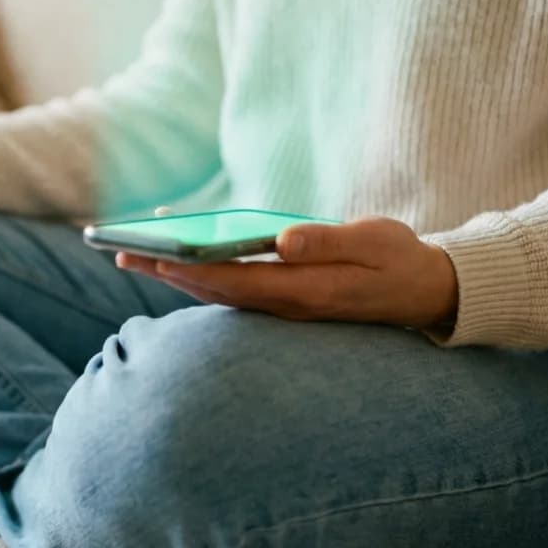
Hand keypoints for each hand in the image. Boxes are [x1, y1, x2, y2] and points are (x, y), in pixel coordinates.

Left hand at [118, 217, 457, 331]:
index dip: (192, 270)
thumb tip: (282, 240)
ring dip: (177, 277)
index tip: (154, 257)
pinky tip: (181, 264)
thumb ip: (327, 241)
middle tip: (121, 254)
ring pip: (220, 295)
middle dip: (168, 273)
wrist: (427, 292)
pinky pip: (236, 292)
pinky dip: (203, 278)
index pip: (236, 282)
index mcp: (307, 290)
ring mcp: (287, 307)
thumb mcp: (372, 240)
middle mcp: (289, 305)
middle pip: (216, 291)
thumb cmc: (400, 259)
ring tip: (136, 258)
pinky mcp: (288, 302)